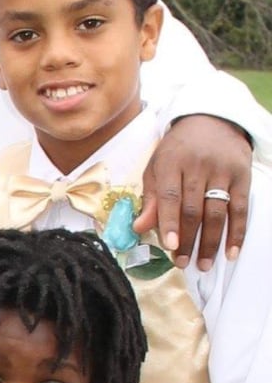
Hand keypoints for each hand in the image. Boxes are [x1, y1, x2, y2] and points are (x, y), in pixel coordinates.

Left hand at [137, 114, 250, 269]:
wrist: (213, 119)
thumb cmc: (179, 149)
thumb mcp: (157, 166)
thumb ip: (151, 198)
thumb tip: (140, 228)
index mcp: (172, 162)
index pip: (170, 196)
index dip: (169, 222)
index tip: (169, 246)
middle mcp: (198, 166)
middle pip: (194, 209)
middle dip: (188, 239)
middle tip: (182, 263)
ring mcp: (222, 171)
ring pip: (216, 212)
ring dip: (211, 242)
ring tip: (203, 264)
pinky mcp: (242, 175)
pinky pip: (240, 208)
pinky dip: (237, 232)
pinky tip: (231, 251)